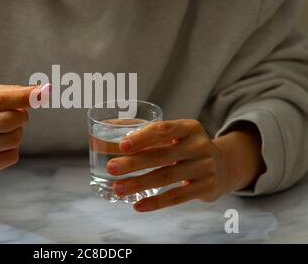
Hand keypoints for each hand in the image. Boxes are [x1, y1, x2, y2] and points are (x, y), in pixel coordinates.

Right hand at [0, 83, 41, 179]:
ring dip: (18, 131)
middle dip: (22, 115)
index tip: (44, 92)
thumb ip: (13, 92)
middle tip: (21, 113)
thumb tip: (44, 92)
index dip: (23, 97)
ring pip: (14, 139)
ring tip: (5, 130)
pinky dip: (13, 148)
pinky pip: (12, 156)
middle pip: (8, 121)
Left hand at [106, 120, 264, 211]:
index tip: (121, 145)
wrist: (224, 166)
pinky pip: (177, 196)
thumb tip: (109, 130)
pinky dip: (155, 202)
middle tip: (111, 167)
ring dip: (138, 183)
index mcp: (189, 127)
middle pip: (161, 155)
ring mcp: (204, 167)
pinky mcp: (205, 187)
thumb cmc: (187, 147)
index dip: (142, 137)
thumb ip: (149, 133)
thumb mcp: (177, 134)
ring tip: (118, 188)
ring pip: (166, 177)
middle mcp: (199, 145)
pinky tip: (138, 205)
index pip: (163, 129)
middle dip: (133, 162)